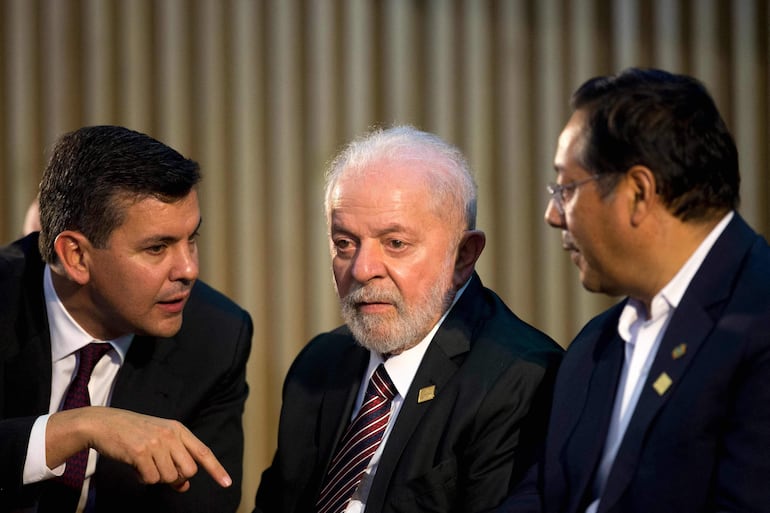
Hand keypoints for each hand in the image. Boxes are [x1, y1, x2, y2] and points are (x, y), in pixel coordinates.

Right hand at [46, 406, 231, 491]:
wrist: (105, 423)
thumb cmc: (134, 434)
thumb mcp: (159, 441)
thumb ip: (175, 460)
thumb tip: (184, 486)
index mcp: (179, 430)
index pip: (203, 452)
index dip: (216, 469)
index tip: (227, 483)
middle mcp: (171, 435)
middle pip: (188, 471)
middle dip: (176, 477)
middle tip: (160, 469)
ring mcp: (156, 443)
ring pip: (169, 477)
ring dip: (156, 477)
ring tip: (144, 463)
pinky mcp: (140, 453)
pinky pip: (150, 479)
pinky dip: (142, 478)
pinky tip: (135, 466)